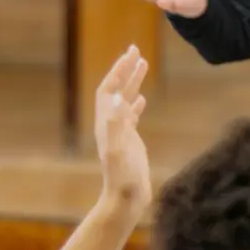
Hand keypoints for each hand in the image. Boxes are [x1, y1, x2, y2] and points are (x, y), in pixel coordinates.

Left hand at [95, 45, 150, 215]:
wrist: (125, 199)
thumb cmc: (123, 178)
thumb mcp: (119, 151)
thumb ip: (117, 125)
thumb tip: (117, 98)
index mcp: (106, 124)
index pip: (108, 90)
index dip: (117, 72)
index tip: (129, 55)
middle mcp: (110, 126)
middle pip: (116, 90)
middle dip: (124, 69)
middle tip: (136, 49)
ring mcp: (119, 133)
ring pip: (125, 101)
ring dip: (132, 82)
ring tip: (143, 64)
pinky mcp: (129, 142)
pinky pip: (130, 117)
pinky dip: (136, 103)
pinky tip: (143, 98)